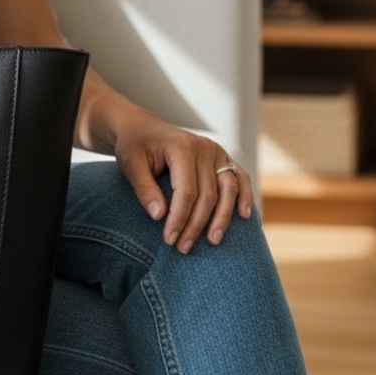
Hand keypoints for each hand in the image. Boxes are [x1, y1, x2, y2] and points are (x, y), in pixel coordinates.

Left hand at [113, 113, 253, 253]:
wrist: (142, 127)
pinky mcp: (222, 156)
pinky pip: (240, 177)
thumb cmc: (134, 146)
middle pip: (208, 194)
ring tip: (213, 241)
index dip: (179, 219)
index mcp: (181, 146)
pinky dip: (245, 196)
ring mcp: (216, 151)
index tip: (169, 240)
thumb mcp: (130, 163)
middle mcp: (204, 147)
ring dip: (223, 218)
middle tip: (183, 247)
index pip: (186, 191)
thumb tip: (159, 217)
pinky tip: (244, 216)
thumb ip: (144, 189)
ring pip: (228, 189)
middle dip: (196, 224)